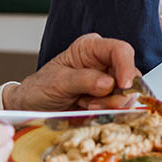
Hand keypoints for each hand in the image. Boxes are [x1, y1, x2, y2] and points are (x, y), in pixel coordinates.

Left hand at [3, 32, 141, 110]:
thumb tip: (108, 83)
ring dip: (109, 105)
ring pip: (127, 94)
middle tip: (94, 104)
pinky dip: (107, 113)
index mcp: (91, 48)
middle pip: (129, 75)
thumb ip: (84, 80)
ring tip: (85, 105)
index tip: (123, 86)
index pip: (120, 50)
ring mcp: (108, 81)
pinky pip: (120, 107)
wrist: (32, 108)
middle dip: (116, 94)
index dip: (126, 67)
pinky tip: (89, 110)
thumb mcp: (58, 82)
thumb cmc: (40, 88)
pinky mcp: (108, 99)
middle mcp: (103, 62)